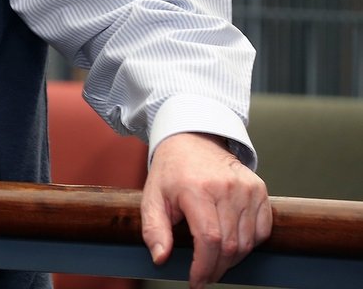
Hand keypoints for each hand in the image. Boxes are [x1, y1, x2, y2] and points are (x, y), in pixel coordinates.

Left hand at [140, 131, 271, 288]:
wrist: (193, 139)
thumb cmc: (171, 170)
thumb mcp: (152, 196)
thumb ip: (153, 228)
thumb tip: (160, 257)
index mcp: (196, 189)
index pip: (209, 239)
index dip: (204, 266)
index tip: (196, 281)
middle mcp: (226, 188)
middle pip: (230, 245)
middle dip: (216, 268)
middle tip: (204, 275)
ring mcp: (246, 188)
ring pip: (248, 242)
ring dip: (233, 260)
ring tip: (215, 261)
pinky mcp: (259, 189)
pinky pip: (262, 230)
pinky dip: (250, 244)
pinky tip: (232, 245)